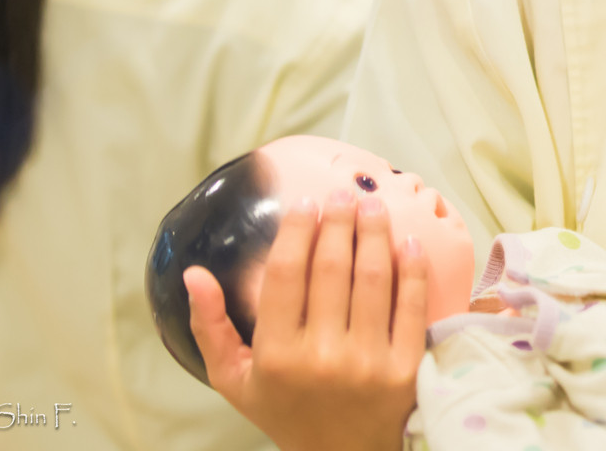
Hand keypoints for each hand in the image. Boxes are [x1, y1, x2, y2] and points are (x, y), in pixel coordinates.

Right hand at [185, 190, 429, 450]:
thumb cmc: (285, 412)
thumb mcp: (234, 380)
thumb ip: (210, 327)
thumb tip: (194, 274)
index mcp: (276, 355)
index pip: (287, 274)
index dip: (298, 231)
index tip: (305, 203)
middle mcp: (321, 356)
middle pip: (332, 268)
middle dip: (339, 221)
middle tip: (343, 194)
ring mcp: (367, 362)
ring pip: (373, 278)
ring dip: (375, 233)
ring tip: (372, 206)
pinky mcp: (405, 369)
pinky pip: (411, 306)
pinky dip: (412, 269)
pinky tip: (407, 241)